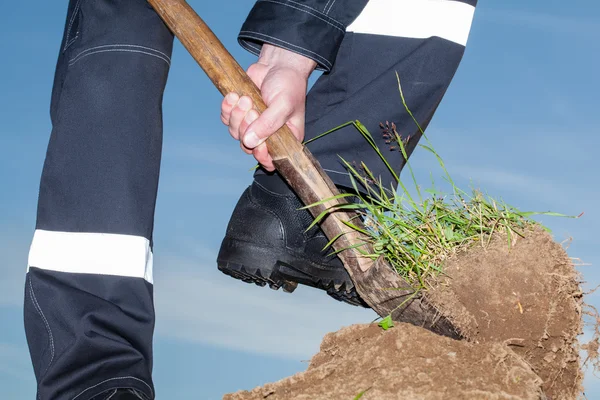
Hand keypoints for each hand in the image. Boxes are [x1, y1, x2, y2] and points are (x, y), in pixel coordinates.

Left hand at [220, 44, 316, 170]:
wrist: (278, 63)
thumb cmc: (288, 84)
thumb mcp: (283, 105)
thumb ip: (268, 124)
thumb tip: (250, 142)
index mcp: (285, 138)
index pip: (270, 160)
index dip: (261, 156)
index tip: (257, 145)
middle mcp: (267, 134)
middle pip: (248, 146)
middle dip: (246, 128)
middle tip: (253, 110)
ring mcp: (252, 124)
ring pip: (235, 132)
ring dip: (236, 116)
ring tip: (244, 98)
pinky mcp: (240, 112)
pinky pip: (227, 118)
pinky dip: (227, 108)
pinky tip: (233, 95)